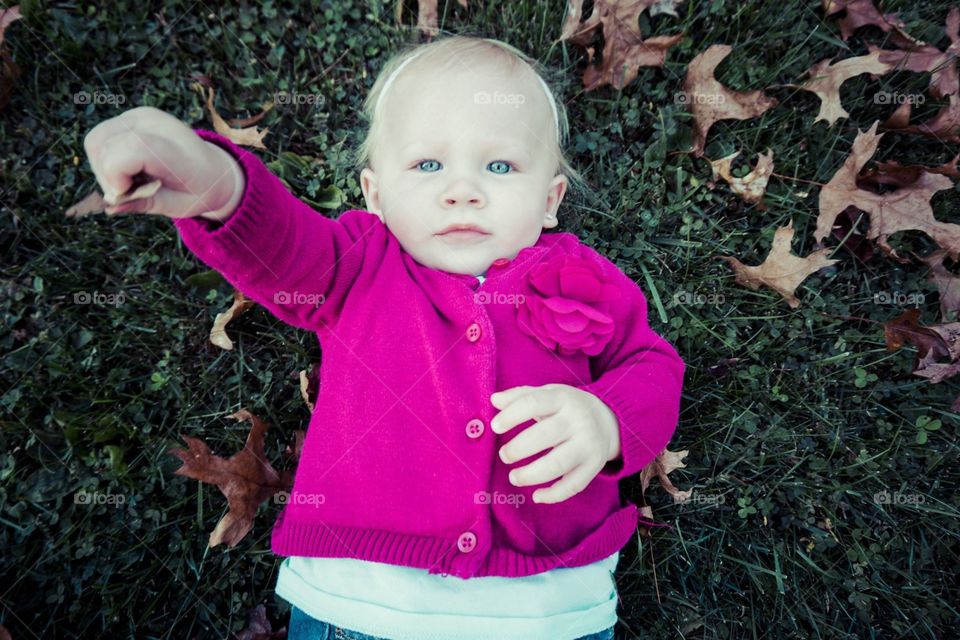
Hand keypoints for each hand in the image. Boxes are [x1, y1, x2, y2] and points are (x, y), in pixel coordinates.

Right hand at [81, 106, 243, 219]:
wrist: (214, 171)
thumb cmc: (196, 191)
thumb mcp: (177, 206)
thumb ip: (143, 204)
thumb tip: (110, 206)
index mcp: (177, 150)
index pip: (132, 148)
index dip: (116, 174)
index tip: (126, 193)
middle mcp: (157, 124)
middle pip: (103, 145)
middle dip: (106, 176)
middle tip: (130, 192)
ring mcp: (143, 116)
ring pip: (96, 140)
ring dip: (102, 167)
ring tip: (129, 181)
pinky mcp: (133, 116)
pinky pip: (101, 137)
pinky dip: (105, 157)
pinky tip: (128, 169)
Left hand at [490, 384, 621, 503]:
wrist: (608, 421)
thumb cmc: (566, 407)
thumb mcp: (547, 394)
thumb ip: (519, 396)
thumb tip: (494, 400)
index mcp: (563, 398)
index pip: (534, 403)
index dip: (512, 415)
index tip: (495, 427)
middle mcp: (578, 421)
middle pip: (546, 435)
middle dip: (519, 448)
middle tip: (504, 456)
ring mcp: (588, 444)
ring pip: (559, 463)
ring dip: (532, 474)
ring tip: (514, 477)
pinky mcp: (594, 466)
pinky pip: (573, 485)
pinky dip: (554, 495)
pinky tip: (536, 496)